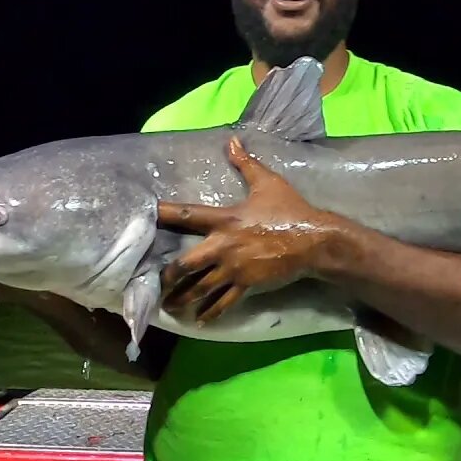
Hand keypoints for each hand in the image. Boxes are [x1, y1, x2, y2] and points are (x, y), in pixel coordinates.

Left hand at [157, 136, 346, 323]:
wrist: (313, 239)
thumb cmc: (289, 209)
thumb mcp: (267, 182)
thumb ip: (246, 163)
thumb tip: (232, 140)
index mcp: (225, 220)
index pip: (188, 215)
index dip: (166, 214)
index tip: (148, 214)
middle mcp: (224, 246)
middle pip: (186, 264)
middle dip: (169, 276)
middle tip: (156, 283)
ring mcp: (234, 268)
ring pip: (201, 287)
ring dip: (183, 298)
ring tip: (170, 306)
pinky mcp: (247, 284)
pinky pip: (224, 301)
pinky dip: (211, 312)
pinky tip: (200, 320)